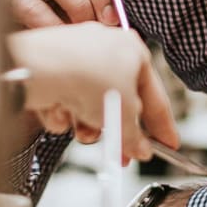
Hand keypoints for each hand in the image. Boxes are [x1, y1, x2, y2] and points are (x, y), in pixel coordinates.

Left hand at [7, 21, 179, 160]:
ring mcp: (79, 60)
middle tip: (120, 154)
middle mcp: (108, 51)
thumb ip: (135, 136)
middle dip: (117, 129)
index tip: (168, 145)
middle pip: (120, 103)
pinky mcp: (54, 72)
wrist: (38, 67)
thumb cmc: (86, 74)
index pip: (155, 97)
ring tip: (83, 130)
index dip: (163, 126)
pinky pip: (67, 104)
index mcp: (134, 51)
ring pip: (91, 107)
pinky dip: (63, 114)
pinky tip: (59, 110)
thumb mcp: (123, 114)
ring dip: (88, 124)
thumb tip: (141, 148)